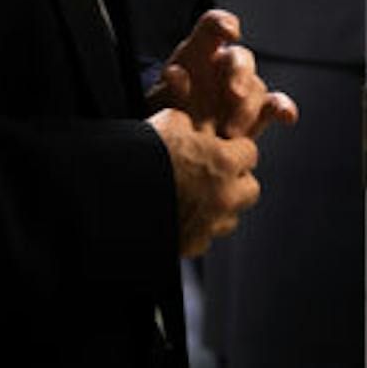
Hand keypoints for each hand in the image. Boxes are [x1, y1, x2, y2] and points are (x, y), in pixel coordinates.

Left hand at [147, 10, 298, 138]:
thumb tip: (175, 72)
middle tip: (234, 94)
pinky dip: (283, 108)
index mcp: (198, 52)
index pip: (212, 26)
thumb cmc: (166, 111)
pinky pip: (274, 106)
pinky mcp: (257, 112)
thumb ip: (168, 89)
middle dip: (240, 74)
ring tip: (230, 133)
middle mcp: (224, 65)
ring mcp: (243, 88)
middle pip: (240, 58)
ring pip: (256, 87)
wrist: (175, 141)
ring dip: (247, 108)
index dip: (223, 24)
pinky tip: (286, 116)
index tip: (230, 33)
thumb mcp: (158, 101)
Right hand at [148, 106, 261, 254]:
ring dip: (220, 206)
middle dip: (236, 180)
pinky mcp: (193, 245)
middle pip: (251, 189)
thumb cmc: (141, 153)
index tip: (220, 148)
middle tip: (212, 173)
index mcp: (223, 163)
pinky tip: (178, 213)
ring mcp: (210, 224)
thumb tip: (191, 128)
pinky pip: (207, 236)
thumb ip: (190, 124)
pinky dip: (198, 227)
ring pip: (232, 216)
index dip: (234, 148)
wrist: (115, 194)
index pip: (250, 153)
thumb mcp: (168, 122)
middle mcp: (224, 196)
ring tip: (194, 195)